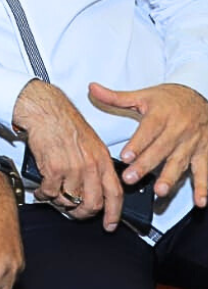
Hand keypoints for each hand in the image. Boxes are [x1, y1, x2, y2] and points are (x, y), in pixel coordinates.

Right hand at [13, 79, 122, 227]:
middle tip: (73, 212)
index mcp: (103, 160)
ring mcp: (73, 168)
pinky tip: (41, 191)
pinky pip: (50, 192)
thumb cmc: (65, 123)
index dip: (113, 214)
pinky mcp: (53, 169)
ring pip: (69, 200)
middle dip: (81, 213)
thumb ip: (96, 165)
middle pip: (92, 204)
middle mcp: (91, 166)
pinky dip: (44, 195)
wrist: (46, 110)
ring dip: (59, 203)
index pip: (115, 194)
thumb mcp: (91, 142)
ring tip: (52, 197)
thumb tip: (95, 186)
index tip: (109, 224)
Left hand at [90, 82, 207, 206]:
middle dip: (145, 165)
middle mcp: (178, 129)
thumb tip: (92, 88)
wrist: (199, 96)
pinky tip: (200, 200)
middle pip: (160, 149)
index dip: (137, 144)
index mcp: (161, 115)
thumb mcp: (142, 95)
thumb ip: (116, 97)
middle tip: (130, 178)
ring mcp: (191, 142)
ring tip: (160, 191)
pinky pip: (204, 170)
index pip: (148, 131)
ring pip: (180, 162)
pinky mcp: (203, 152)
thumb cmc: (168, 99)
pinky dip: (203, 187)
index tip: (126, 156)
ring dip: (170, 177)